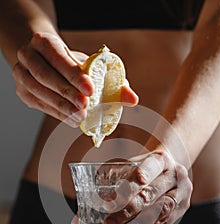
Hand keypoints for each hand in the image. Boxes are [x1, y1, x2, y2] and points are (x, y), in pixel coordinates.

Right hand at [13, 32, 137, 125]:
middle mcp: (28, 56)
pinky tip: (71, 120)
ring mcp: (22, 75)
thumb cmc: (70, 62)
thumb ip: (111, 80)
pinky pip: (39, 105)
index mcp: (44, 42)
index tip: (91, 90)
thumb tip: (133, 99)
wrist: (44, 60)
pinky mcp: (23, 93)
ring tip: (80, 118)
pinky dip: (57, 113)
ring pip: (40, 92)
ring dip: (61, 107)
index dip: (74, 74)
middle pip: (46, 76)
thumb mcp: (89, 64)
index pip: (58, 57)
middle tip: (85, 108)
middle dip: (67, 93)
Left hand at [103, 150, 192, 223]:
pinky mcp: (182, 207)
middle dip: (128, 210)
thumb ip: (113, 180)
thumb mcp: (132, 165)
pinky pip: (165, 223)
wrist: (172, 167)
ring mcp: (181, 191)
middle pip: (150, 194)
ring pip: (160, 211)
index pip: (144, 173)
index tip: (108, 203)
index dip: (126, 188)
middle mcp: (174, 174)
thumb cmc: (146, 167)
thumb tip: (89, 205)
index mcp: (160, 159)